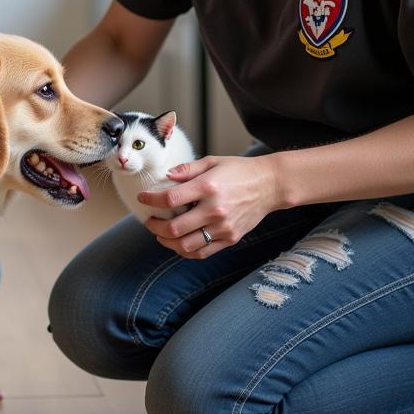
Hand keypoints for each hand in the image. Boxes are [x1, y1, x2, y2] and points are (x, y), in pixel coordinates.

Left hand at [140, 154, 280, 258]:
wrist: (270, 185)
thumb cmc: (239, 171)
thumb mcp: (212, 161)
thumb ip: (187, 169)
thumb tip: (166, 176)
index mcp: (208, 187)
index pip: (170, 199)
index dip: (151, 200)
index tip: (143, 198)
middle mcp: (214, 210)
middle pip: (174, 227)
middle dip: (155, 226)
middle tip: (149, 220)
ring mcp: (223, 227)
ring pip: (186, 245)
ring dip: (167, 242)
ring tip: (160, 234)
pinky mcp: (230, 238)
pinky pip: (202, 252)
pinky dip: (185, 251)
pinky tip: (177, 243)